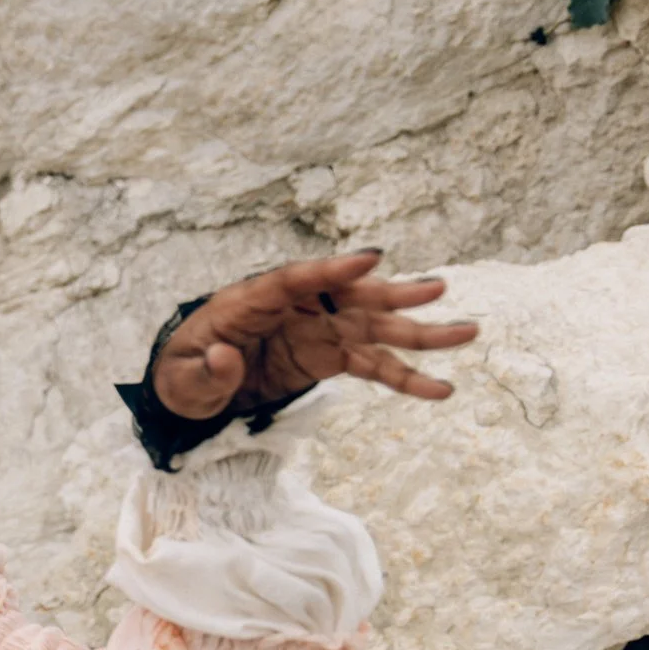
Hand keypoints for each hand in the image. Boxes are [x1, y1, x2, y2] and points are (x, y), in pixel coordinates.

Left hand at [151, 250, 476, 420]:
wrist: (192, 389)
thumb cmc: (183, 374)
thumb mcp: (181, 380)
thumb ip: (205, 372)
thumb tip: (227, 358)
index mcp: (251, 302)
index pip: (295, 280)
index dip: (333, 270)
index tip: (371, 260)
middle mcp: (294, 310)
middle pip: (349, 298)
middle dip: (392, 294)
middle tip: (438, 289)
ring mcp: (316, 332)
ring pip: (374, 329)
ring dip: (419, 333)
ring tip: (467, 333)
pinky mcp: (328, 358)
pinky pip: (372, 367)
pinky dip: (405, 378)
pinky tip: (440, 388)